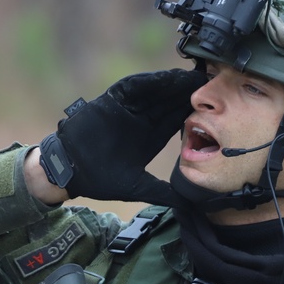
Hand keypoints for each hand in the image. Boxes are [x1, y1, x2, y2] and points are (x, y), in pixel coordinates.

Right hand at [38, 68, 205, 205]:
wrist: (69, 170)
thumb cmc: (99, 179)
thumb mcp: (137, 188)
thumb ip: (163, 194)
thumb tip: (188, 206)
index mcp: (150, 138)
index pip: (176, 121)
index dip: (193, 112)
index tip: (214, 106)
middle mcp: (141, 121)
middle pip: (169, 102)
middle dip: (187, 93)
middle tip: (210, 83)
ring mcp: (126, 110)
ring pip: (153, 93)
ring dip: (171, 84)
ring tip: (190, 77)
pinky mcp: (111, 102)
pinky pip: (130, 89)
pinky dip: (146, 83)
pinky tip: (163, 78)